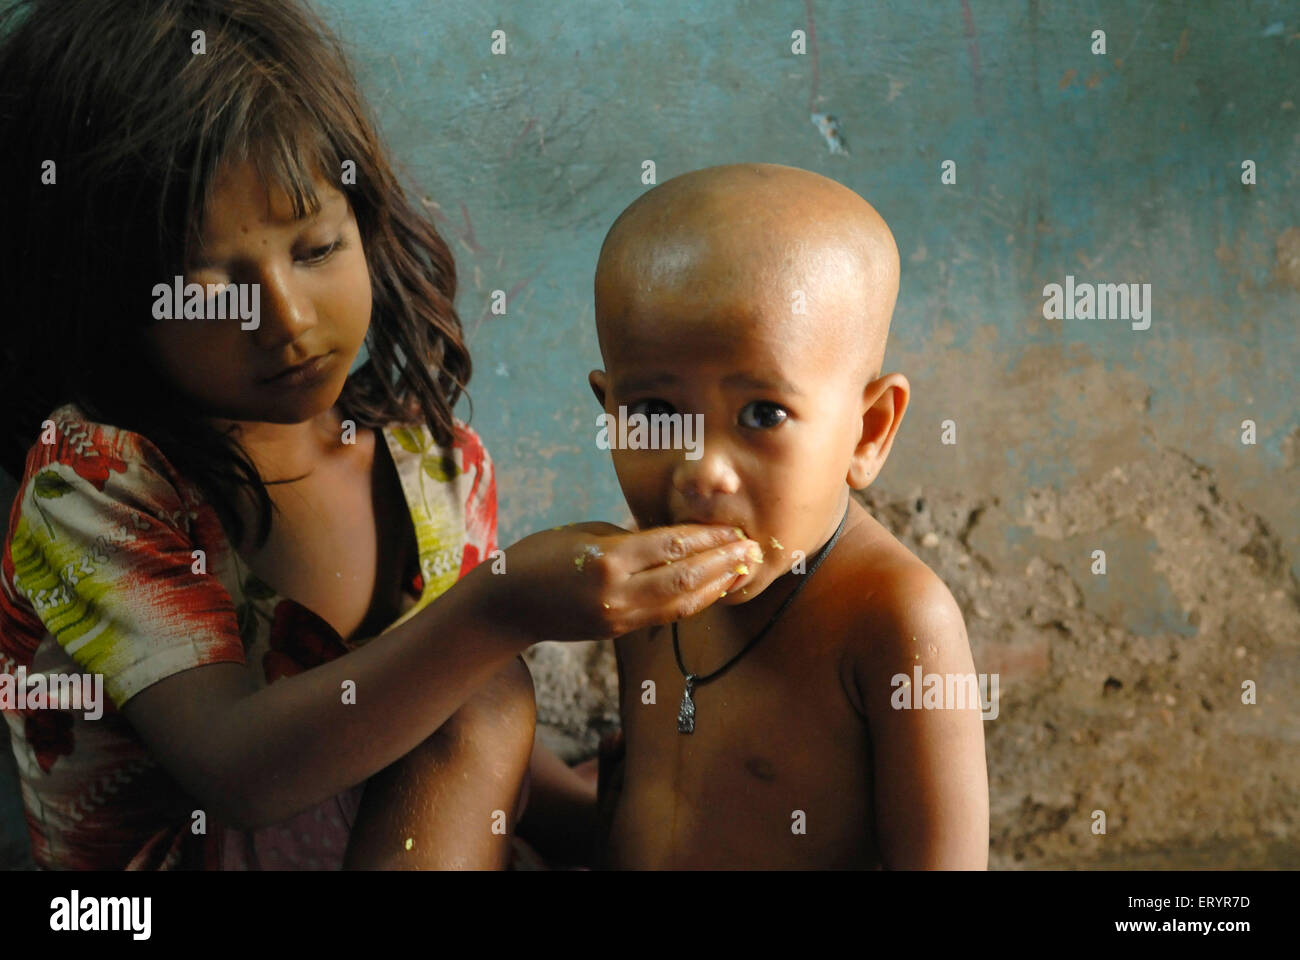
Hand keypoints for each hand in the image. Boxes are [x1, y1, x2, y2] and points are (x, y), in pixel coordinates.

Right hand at [487, 522, 764, 643]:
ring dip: (717, 585)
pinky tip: (713, 589)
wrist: (507, 605)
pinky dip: (694, 601)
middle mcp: (616, 593)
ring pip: (681, 604)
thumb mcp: (585, 533)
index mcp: (606, 560)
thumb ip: (631, 538)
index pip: (670, 546)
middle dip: (722, 562)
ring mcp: (618, 617)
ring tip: (743, 569)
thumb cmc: (541, 555)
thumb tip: (675, 539)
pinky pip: (665, 616)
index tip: (732, 528)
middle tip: (752, 548)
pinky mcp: (618, 631)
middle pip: (684, 578)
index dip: (706, 537)